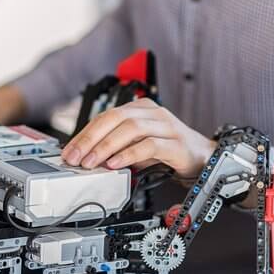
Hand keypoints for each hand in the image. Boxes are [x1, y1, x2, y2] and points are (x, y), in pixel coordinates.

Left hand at [60, 98, 215, 178]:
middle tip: (76, 158)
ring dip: (107, 146)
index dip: (84, 134)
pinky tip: (116, 164)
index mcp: (140, 109)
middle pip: (115, 118)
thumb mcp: (137, 146)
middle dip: (91, 138)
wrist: (204, 157)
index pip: (105, 117)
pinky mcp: (176, 143)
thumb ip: (116, 147)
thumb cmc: (169, 150)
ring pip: (131, 128)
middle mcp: (152, 113)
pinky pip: (150, 145)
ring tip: (92, 162)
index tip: (69, 151)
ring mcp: (166, 126)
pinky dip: (129, 154)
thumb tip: (87, 157)